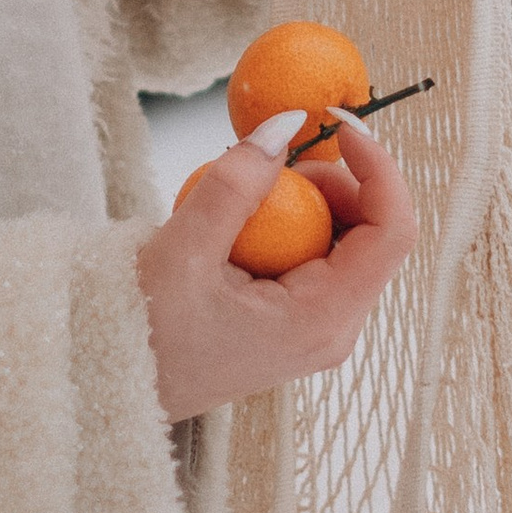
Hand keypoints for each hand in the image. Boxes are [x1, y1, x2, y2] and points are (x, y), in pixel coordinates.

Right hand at [137, 111, 417, 426]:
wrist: (118, 386)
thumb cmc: (144, 333)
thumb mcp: (183, 253)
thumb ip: (235, 186)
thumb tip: (284, 126)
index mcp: (321, 320)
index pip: (393, 233)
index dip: (379, 170)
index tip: (339, 126)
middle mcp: (334, 330)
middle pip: (375, 236)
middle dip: (337, 184)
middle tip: (274, 163)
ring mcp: (317, 330)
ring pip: (348, 245)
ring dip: (313, 202)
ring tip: (250, 190)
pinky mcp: (297, 324)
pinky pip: (317, 260)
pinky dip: (293, 225)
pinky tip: (244, 219)